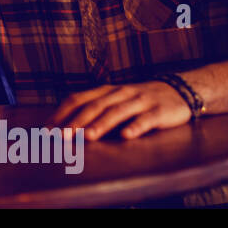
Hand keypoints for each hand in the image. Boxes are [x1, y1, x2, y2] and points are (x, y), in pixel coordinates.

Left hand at [49, 81, 192, 140]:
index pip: (78, 99)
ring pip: (117, 111)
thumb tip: (65, 127)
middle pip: (94, 106)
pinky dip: (135, 127)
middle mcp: (120, 93)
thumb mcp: (115, 100)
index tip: (47, 129)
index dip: (61, 113)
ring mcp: (140, 101)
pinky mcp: (159, 111)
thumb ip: (95, 109)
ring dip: (101, 124)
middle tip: (63, 136)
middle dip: (77, 122)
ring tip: (88, 137)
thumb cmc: (139, 100)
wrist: (180, 90)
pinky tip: (126, 136)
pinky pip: (146, 119)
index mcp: (106, 91)